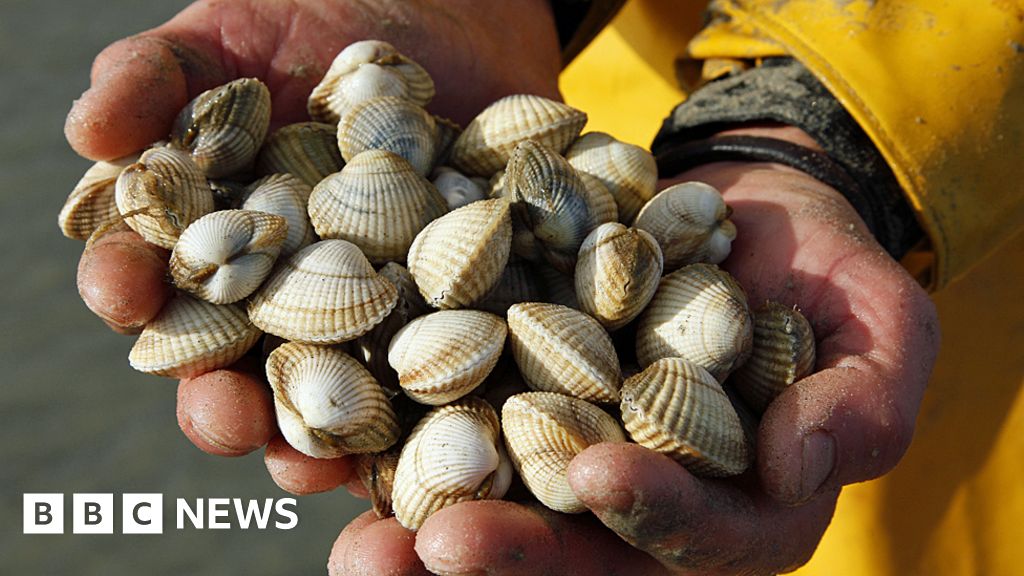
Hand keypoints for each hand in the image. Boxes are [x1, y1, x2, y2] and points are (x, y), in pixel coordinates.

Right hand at [69, 0, 562, 488]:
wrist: (449, 12)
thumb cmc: (320, 20)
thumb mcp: (231, 37)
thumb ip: (156, 77)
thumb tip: (87, 132)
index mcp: (212, 240)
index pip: (155, 279)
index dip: (131, 290)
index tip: (123, 294)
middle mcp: (282, 293)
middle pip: (239, 367)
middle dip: (222, 400)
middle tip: (223, 413)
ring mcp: (367, 312)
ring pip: (334, 398)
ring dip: (320, 435)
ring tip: (318, 457)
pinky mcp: (449, 317)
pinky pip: (440, 379)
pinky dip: (434, 412)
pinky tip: (436, 430)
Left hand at [326, 126, 939, 574]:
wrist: (737, 208)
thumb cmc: (821, 268)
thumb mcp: (877, 320)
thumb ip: (865, 399)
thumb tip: (807, 462)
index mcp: (738, 503)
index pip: (701, 534)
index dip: (657, 513)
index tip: (598, 471)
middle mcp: (643, 496)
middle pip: (579, 550)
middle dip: (508, 551)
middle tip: (427, 551)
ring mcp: (569, 450)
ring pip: (501, 507)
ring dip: (425, 526)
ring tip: (358, 539)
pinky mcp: (511, 399)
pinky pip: (452, 433)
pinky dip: (392, 445)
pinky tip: (330, 447)